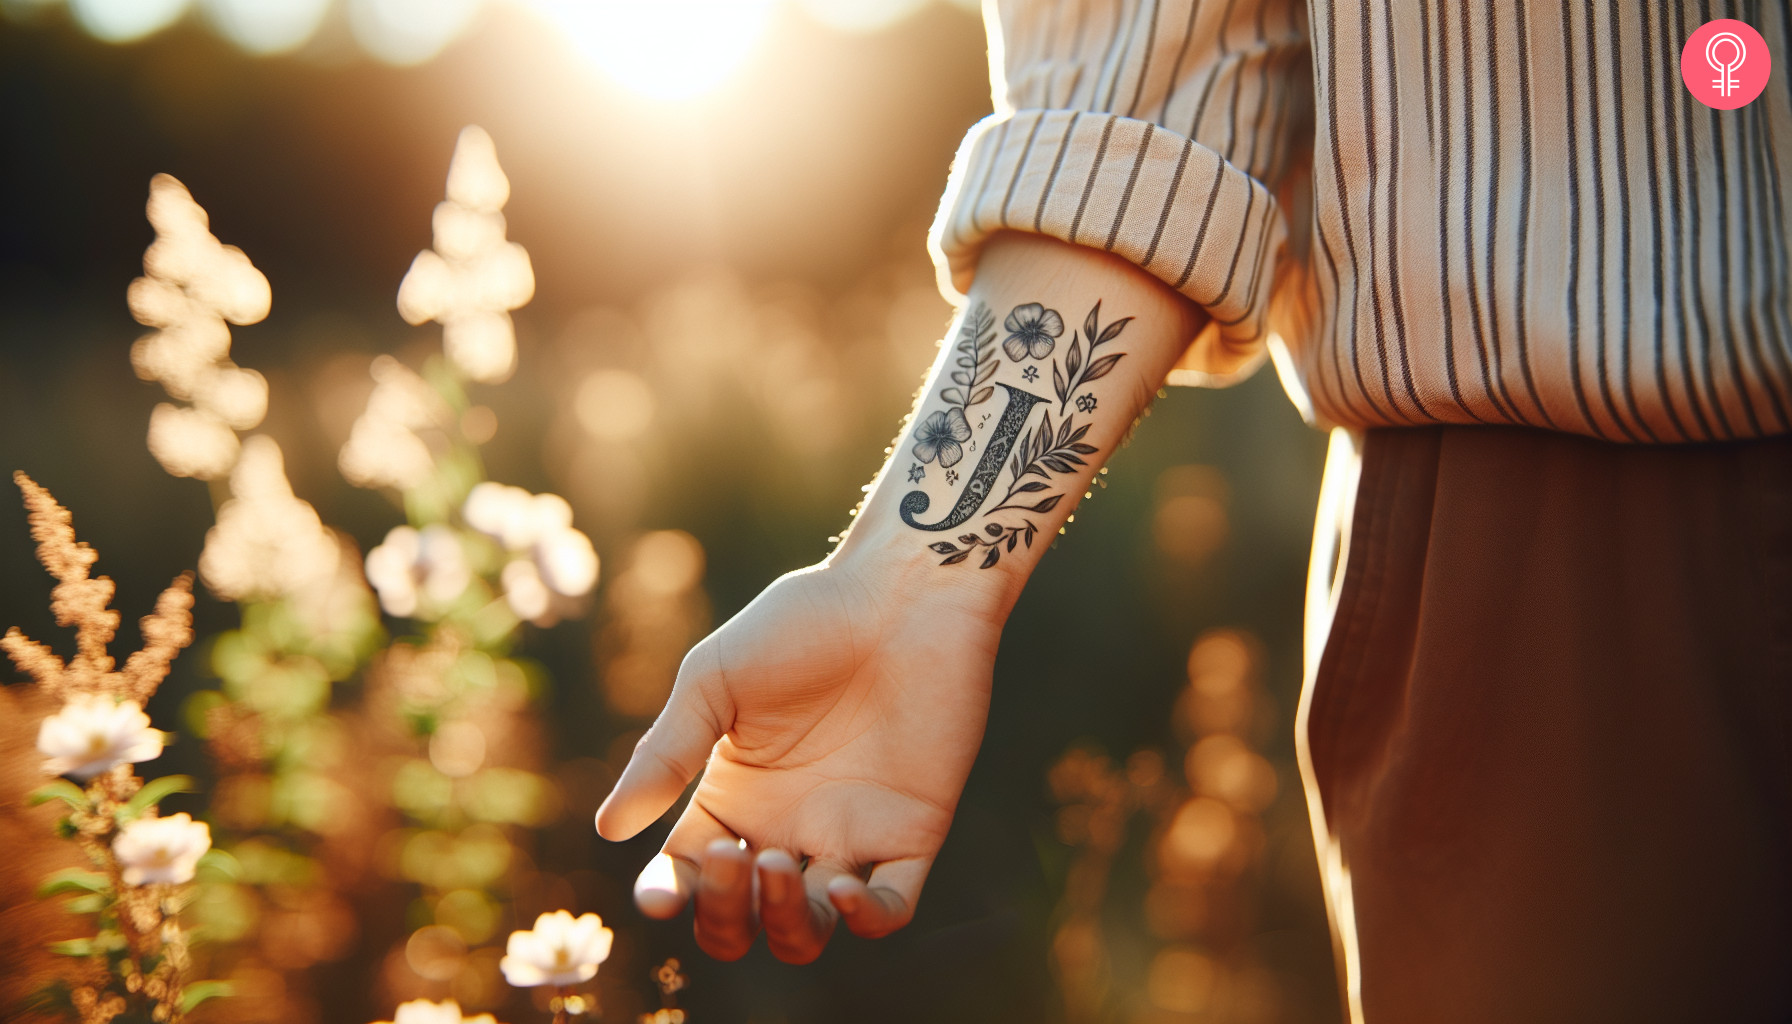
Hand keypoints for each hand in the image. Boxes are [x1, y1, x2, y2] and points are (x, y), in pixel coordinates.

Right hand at [594, 559, 1001, 962]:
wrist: (900, 595)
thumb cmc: (801, 624)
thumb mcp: (714, 682)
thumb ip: (666, 753)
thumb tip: (608, 829)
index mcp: (732, 796)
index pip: (688, 874)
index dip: (670, 895)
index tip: (660, 896)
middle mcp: (786, 827)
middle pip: (743, 917)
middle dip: (726, 912)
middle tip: (733, 857)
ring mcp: (850, 835)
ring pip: (807, 928)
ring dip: (784, 921)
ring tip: (779, 865)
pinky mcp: (911, 832)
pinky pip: (890, 908)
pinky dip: (864, 919)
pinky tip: (843, 887)